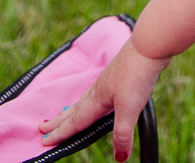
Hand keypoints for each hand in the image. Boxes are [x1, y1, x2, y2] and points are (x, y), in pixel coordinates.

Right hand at [39, 37, 170, 160]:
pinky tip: (99, 96)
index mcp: (98, 98)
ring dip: (74, 109)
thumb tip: (119, 159)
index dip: (60, 133)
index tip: (44, 141)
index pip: (75, 121)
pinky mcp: (122, 73)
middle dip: (59, 121)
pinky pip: (99, 91)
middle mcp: (100, 88)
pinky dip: (91, 98)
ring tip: (65, 114)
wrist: (151, 43)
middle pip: (75, 108)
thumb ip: (122, 133)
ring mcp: (110, 79)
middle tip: (43, 127)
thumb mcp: (130, 107)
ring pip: (86, 98)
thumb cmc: (137, 73)